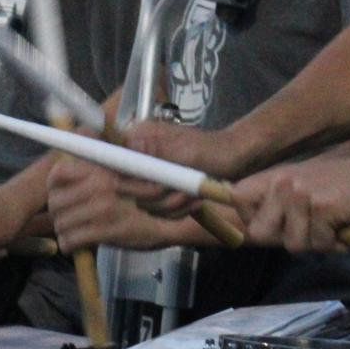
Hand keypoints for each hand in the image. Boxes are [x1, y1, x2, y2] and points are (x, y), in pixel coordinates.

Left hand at [49, 156, 188, 251]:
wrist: (162, 224)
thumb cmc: (136, 202)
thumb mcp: (114, 179)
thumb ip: (90, 175)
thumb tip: (59, 171)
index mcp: (101, 168)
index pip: (59, 172)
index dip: (53, 185)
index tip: (59, 194)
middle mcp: (100, 184)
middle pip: (55, 201)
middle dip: (57, 213)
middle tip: (66, 218)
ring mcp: (102, 207)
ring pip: (61, 222)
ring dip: (63, 231)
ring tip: (73, 231)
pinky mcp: (105, 230)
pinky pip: (71, 240)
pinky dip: (69, 245)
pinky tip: (76, 244)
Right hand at [116, 120, 244, 216]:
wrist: (235, 159)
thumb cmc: (212, 149)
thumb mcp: (185, 149)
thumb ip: (156, 150)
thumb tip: (127, 145)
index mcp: (140, 138)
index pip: (114, 158)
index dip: (125, 176)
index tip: (145, 184)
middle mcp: (140, 157)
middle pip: (126, 186)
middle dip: (154, 194)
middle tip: (180, 190)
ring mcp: (150, 175)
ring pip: (144, 202)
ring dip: (171, 203)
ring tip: (192, 196)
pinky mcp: (161, 191)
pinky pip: (158, 210)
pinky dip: (177, 210)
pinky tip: (194, 202)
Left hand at [233, 155, 349, 253]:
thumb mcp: (311, 186)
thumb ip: (284, 204)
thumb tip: (256, 232)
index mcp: (279, 173)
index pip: (236, 197)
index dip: (251, 217)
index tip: (273, 224)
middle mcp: (284, 180)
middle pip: (258, 231)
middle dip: (285, 239)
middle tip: (313, 230)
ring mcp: (302, 193)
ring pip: (291, 244)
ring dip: (317, 243)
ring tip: (335, 224)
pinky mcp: (323, 208)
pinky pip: (319, 244)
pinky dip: (336, 243)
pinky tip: (348, 225)